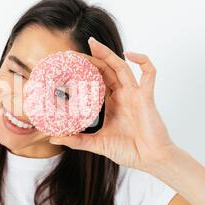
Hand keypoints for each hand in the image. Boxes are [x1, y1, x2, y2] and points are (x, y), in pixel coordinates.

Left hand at [49, 37, 176, 171]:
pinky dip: (143, 61)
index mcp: (111, 103)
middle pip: (106, 70)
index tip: (66, 66)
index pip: (95, 81)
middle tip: (72, 54)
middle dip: (91, 59)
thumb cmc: (129, 151)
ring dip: (108, 54)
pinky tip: (130, 54)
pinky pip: (149, 74)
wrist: (150, 160)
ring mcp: (135, 94)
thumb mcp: (97, 144)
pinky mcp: (146, 97)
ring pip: (121, 67)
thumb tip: (53, 138)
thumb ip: (77, 140)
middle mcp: (122, 95)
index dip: (83, 72)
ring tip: (93, 44)